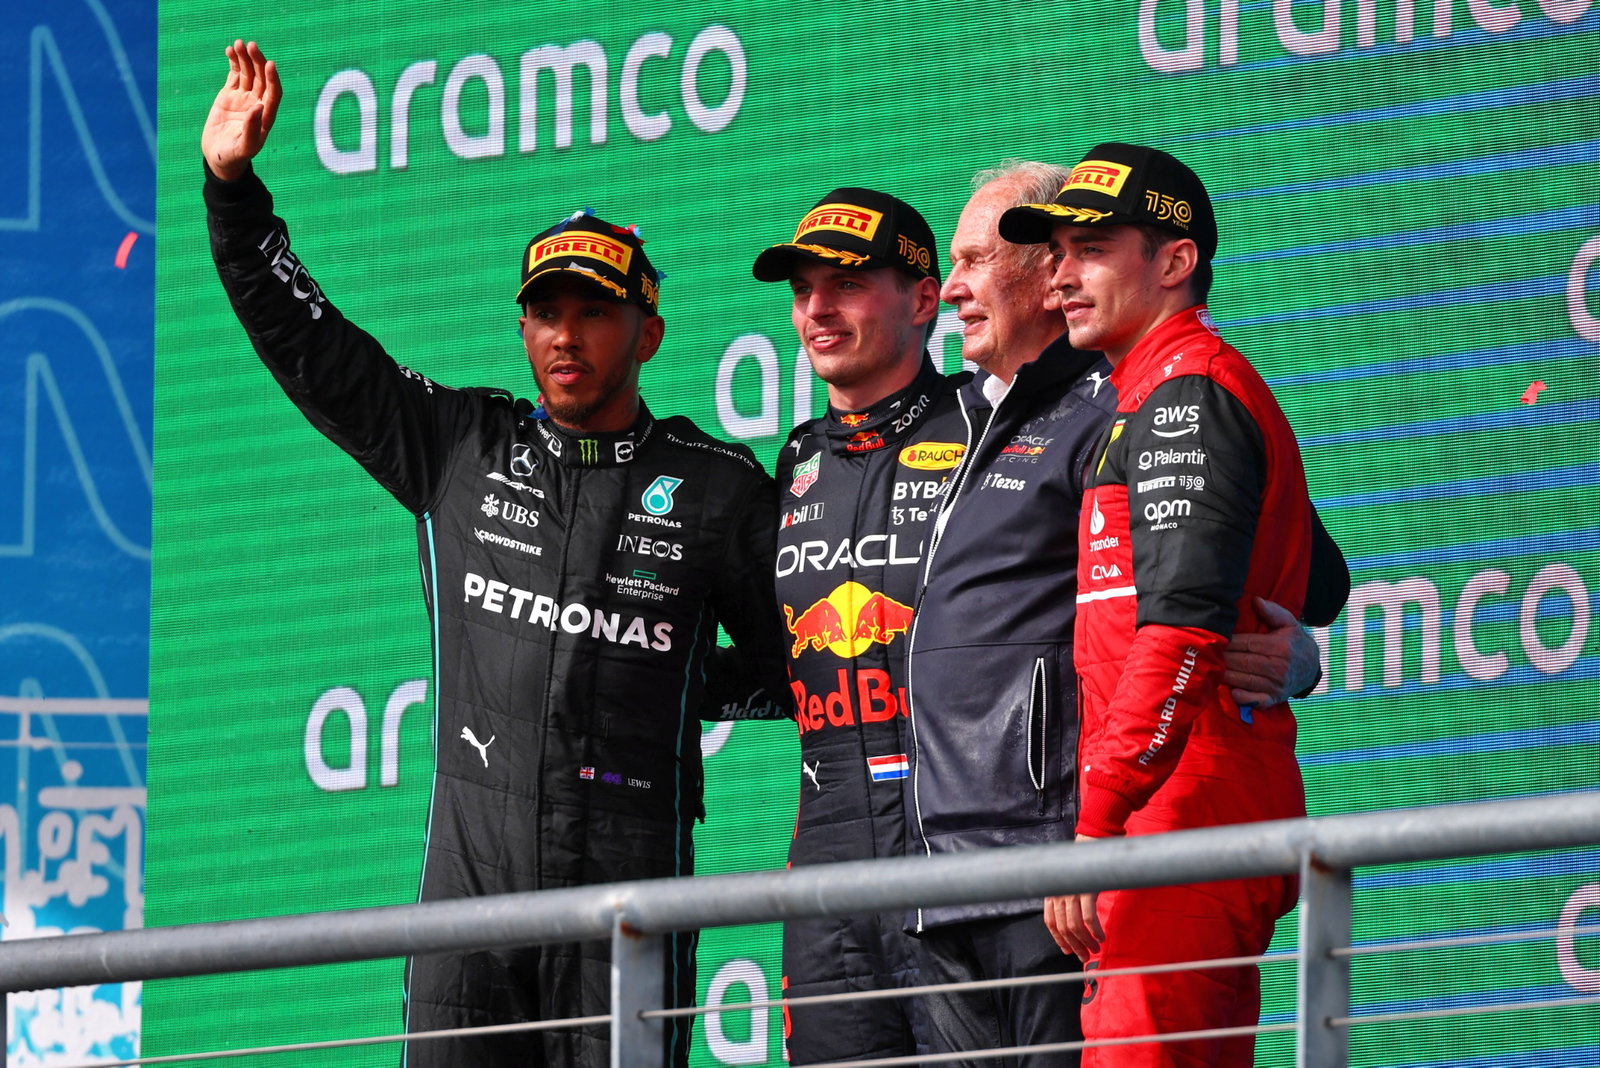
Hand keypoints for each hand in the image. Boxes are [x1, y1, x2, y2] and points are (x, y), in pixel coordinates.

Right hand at [202, 40, 281, 180]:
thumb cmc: (234, 156)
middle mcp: (258, 104)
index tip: (270, 64)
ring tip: (238, 44)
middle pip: (261, 78)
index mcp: (266, 117)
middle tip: (251, 46)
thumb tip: (259, 107)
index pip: (274, 93)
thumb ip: (251, 129)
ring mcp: (244, 98)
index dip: (273, 79)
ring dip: (245, 58)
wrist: (219, 158)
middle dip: (258, 62)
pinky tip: (231, 50)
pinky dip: (234, 62)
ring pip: (248, 73)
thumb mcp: (243, 147)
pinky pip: (235, 75)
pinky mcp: (230, 95)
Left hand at [1042, 834, 1104, 961]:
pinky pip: (1089, 919)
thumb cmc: (1083, 865)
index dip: (1058, 940)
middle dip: (1075, 946)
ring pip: (1075, 927)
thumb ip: (1067, 900)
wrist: (1092, 843)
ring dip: (1086, 942)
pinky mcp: (1085, 891)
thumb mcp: (1069, 883)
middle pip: (1063, 928)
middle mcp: (1058, 894)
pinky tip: (1101, 937)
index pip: (1050, 923)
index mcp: (1052, 893)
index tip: (1067, 950)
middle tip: (1084, 956)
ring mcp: (1071, 893)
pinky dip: (1095, 931)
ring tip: (1095, 948)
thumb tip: (1075, 924)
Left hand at [1222, 596, 1317, 706]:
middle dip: (1224, 658)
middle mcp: (1279, 667)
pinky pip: (1255, 700)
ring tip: (1211, 668)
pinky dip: (1243, 697)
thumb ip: (1272, 612)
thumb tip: (1256, 600)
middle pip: (1243, 662)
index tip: (1214, 639)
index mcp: (1281, 647)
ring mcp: (1277, 685)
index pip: (1248, 644)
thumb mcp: (1289, 624)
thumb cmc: (1294, 643)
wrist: (1312, 668)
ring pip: (1245, 680)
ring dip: (1227, 675)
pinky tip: (1231, 691)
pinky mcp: (1274, 699)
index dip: (1229, 642)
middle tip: (1206, 654)